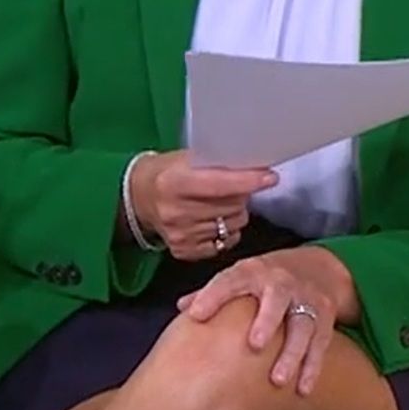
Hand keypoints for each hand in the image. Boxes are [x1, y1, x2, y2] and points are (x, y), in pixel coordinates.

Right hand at [130, 149, 278, 259]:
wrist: (138, 197)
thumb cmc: (166, 173)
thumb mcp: (184, 158)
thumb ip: (215, 164)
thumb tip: (255, 167)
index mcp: (173, 182)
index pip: (220, 184)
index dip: (248, 181)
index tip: (270, 177)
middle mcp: (176, 211)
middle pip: (231, 206)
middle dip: (241, 195)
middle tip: (232, 187)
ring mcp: (180, 234)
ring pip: (232, 225)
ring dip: (234, 213)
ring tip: (218, 203)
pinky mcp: (184, 251)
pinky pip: (224, 243)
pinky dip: (225, 232)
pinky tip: (211, 220)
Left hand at [175, 246, 355, 395]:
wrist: (318, 267)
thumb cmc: (265, 279)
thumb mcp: (240, 276)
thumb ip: (214, 292)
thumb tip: (182, 308)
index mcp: (252, 271)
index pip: (230, 281)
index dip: (212, 296)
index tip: (195, 314)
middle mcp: (281, 283)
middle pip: (276, 301)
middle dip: (266, 321)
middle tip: (255, 345)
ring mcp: (306, 300)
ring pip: (302, 326)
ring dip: (292, 353)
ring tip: (278, 380)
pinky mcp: (325, 317)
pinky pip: (320, 343)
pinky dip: (312, 367)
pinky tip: (302, 389)